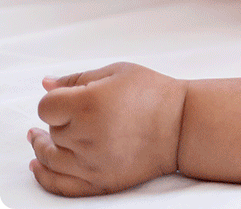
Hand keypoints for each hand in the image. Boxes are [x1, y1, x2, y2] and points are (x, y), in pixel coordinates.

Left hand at [28, 63, 185, 195]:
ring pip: (48, 158)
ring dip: (44, 147)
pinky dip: (44, 176)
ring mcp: (91, 162)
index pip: (46, 107)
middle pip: (51, 131)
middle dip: (60, 122)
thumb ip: (78, 78)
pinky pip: (60, 185)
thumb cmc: (155, 94)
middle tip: (79, 115)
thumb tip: (46, 85)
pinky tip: (38, 165)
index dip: (55, 102)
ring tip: (42, 139)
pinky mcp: (100, 181)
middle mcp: (86, 135)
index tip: (67, 100)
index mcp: (89, 103)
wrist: (185, 125)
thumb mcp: (118, 73)